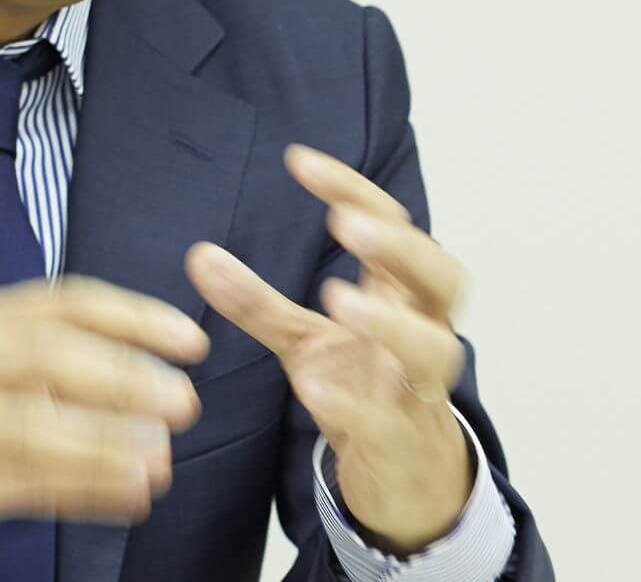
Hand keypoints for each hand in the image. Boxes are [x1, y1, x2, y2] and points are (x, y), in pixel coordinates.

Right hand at [0, 275, 210, 532]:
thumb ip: (60, 347)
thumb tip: (158, 367)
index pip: (72, 303)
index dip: (137, 318)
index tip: (191, 340)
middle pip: (56, 359)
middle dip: (126, 379)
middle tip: (185, 401)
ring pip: (41, 427)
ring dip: (107, 444)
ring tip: (161, 460)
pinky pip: (33, 482)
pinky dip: (86, 489)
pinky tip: (132, 496)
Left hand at [183, 143, 473, 555]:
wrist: (404, 479)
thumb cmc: (364, 391)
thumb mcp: (304, 340)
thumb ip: (256, 301)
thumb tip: (199, 255)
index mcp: (400, 296)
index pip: (393, 224)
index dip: (352, 189)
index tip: (298, 160)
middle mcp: (423, 333)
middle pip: (441, 276)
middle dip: (400, 246)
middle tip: (345, 222)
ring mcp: (420, 390)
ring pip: (434, 349)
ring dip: (390, 322)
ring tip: (339, 298)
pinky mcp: (405, 443)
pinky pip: (390, 423)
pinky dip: (354, 407)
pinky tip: (314, 389)